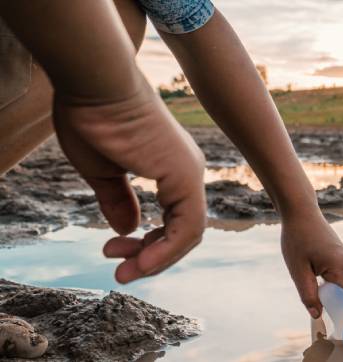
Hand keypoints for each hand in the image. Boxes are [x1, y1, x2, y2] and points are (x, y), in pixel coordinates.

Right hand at [53, 85, 206, 283]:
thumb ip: (118, 200)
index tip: (111, 252)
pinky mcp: (185, 176)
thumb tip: (127, 229)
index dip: (146, 244)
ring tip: (125, 272)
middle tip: (118, 271)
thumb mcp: (104, 171)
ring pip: (189, 234)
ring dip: (157, 260)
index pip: (171, 219)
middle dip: (150, 256)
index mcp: (171, 168)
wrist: (95, 85)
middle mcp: (187, 172)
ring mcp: (190, 174)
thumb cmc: (93, 118)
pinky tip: (139, 263)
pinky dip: (165, 250)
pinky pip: (187, 227)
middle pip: (182, 230)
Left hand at [282, 213, 342, 318]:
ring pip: (339, 284)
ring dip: (325, 286)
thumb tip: (317, 315)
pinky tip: (312, 267)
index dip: (334, 308)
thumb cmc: (297, 238)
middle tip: (308, 288)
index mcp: (341, 267)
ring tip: (308, 272)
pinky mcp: (342, 255)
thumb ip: (308, 295)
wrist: (300, 212)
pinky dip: (326, 277)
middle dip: (328, 296)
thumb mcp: (298, 270)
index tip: (319, 308)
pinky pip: (338, 275)